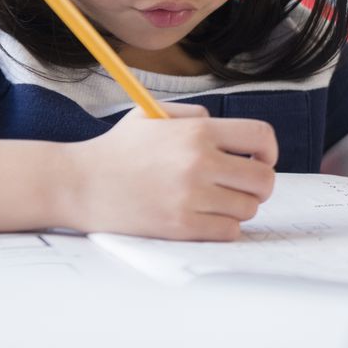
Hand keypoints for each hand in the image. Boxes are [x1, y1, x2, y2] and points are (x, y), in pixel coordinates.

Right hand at [67, 102, 276, 239]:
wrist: (79, 184)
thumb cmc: (118, 150)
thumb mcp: (153, 115)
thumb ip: (196, 116)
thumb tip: (235, 136)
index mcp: (197, 131)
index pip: (261, 137)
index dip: (268, 151)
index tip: (260, 160)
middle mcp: (199, 162)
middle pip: (264, 179)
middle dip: (259, 185)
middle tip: (241, 187)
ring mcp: (191, 196)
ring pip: (248, 208)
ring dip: (238, 207)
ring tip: (215, 202)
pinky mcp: (181, 226)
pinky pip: (229, 231)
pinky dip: (224, 228)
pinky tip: (205, 219)